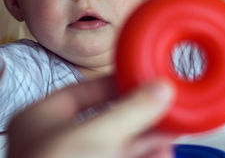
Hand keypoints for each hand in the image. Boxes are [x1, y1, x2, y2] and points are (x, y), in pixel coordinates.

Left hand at [6, 76, 175, 157]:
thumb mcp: (96, 136)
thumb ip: (132, 110)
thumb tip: (160, 90)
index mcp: (44, 119)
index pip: (88, 89)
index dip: (121, 83)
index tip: (149, 81)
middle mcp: (60, 142)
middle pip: (111, 117)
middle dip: (143, 115)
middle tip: (169, 107)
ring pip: (121, 144)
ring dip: (150, 138)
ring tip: (174, 130)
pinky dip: (146, 156)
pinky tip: (162, 153)